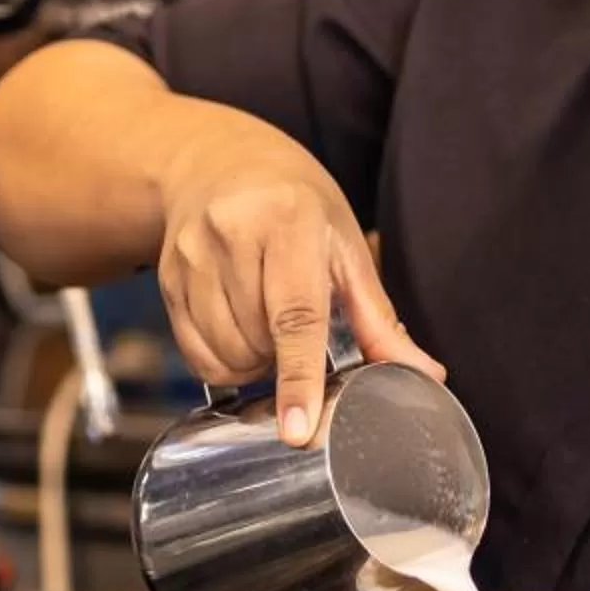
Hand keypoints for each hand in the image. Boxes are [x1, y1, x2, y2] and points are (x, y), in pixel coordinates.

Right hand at [153, 118, 440, 443]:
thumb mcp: (344, 245)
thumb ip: (377, 317)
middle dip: (285, 360)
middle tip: (298, 328)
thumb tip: (424, 374)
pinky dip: (223, 361)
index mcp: (288, 221)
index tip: (299, 429)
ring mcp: (190, 256)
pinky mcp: (165, 277)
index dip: (299, 377)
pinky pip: (195, 355)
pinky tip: (239, 329)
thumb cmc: (294, 204)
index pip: (296, 315)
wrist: (218, 162)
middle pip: (259, 344)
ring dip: (254, 363)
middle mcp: (232, 233)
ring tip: (267, 323)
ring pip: (224, 355)